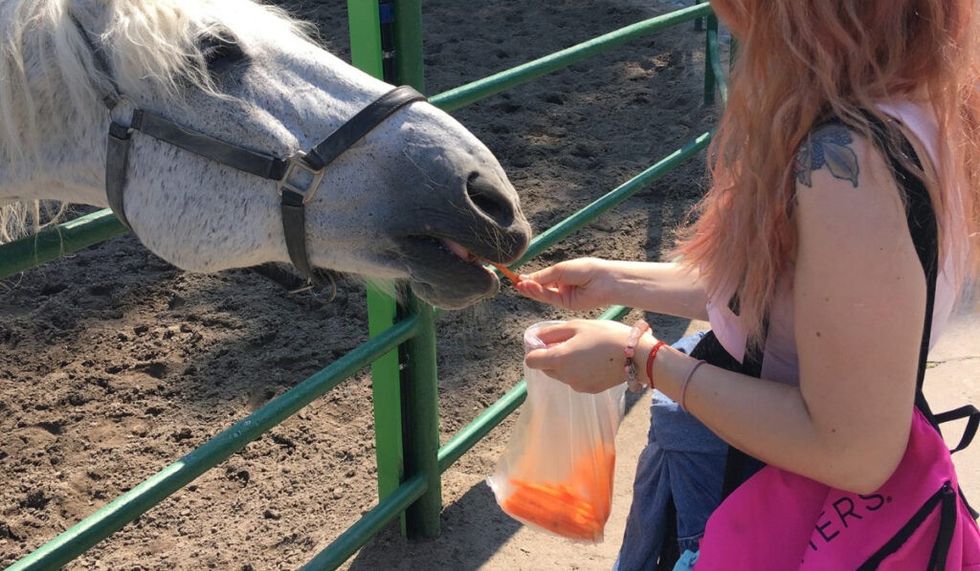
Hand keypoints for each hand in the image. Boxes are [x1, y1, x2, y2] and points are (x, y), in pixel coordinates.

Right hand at [515, 258, 614, 310]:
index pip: (542, 277)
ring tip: (520, 285)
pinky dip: (538, 294)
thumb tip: (525, 278)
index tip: (517, 277)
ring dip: (531, 290)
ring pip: (543, 294)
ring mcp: (564, 296)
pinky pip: (549, 298)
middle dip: (528, 285)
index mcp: (562, 274)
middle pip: (541, 287)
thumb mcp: (560, 269)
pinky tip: (529, 288)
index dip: (530, 278)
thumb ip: (542, 276)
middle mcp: (562, 286)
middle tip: (515, 283)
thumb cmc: (586, 270)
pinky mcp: (566, 305)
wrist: (604, 281)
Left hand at [524, 319, 641, 393]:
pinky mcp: (590, 390)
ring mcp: (577, 385)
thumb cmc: (606, 335)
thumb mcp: (577, 326)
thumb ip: (551, 332)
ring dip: (565, 363)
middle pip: (546, 368)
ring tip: (585, 349)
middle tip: (569, 341)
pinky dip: (579, 371)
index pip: (532, 360)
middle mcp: (565, 376)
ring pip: (561, 374)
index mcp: (559, 359)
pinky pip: (576, 380)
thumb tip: (534, 337)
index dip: (535, 350)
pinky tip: (594, 360)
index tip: (545, 341)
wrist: (635, 355)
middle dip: (551, 356)